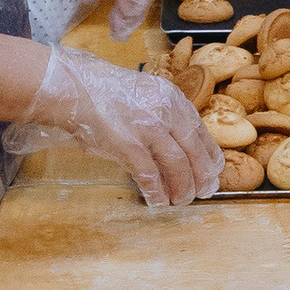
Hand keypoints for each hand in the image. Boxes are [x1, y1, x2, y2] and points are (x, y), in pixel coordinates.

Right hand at [25, 41, 218, 207]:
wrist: (76, 88)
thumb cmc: (106, 93)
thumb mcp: (146, 94)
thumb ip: (165, 115)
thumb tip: (180, 147)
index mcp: (173, 99)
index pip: (201, 133)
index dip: (210, 157)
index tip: (214, 172)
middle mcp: (166, 112)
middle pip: (195, 153)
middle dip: (201, 178)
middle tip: (202, 193)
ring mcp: (149, 129)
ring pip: (178, 167)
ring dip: (182, 189)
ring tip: (180, 201)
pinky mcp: (129, 145)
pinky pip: (150, 176)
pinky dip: (156, 192)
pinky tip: (158, 201)